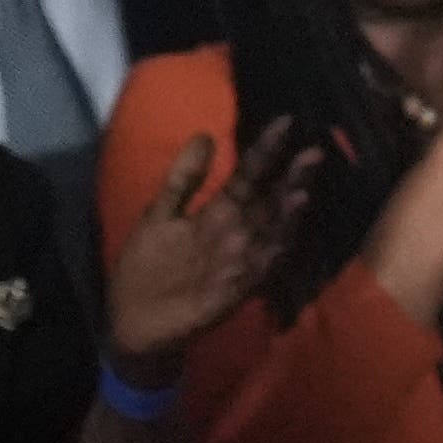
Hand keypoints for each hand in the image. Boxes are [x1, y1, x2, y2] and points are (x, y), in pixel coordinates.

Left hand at [107, 119, 317, 372]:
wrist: (129, 321)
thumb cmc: (146, 267)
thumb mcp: (160, 213)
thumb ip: (183, 178)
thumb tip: (206, 135)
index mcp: (218, 213)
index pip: (249, 176)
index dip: (266, 150)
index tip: (285, 121)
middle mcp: (235, 235)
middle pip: (269, 203)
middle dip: (292, 180)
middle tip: (313, 154)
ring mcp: (235, 264)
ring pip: (269, 236)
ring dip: (286, 219)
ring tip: (302, 194)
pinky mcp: (229, 293)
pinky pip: (251, 275)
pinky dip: (266, 261)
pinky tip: (277, 246)